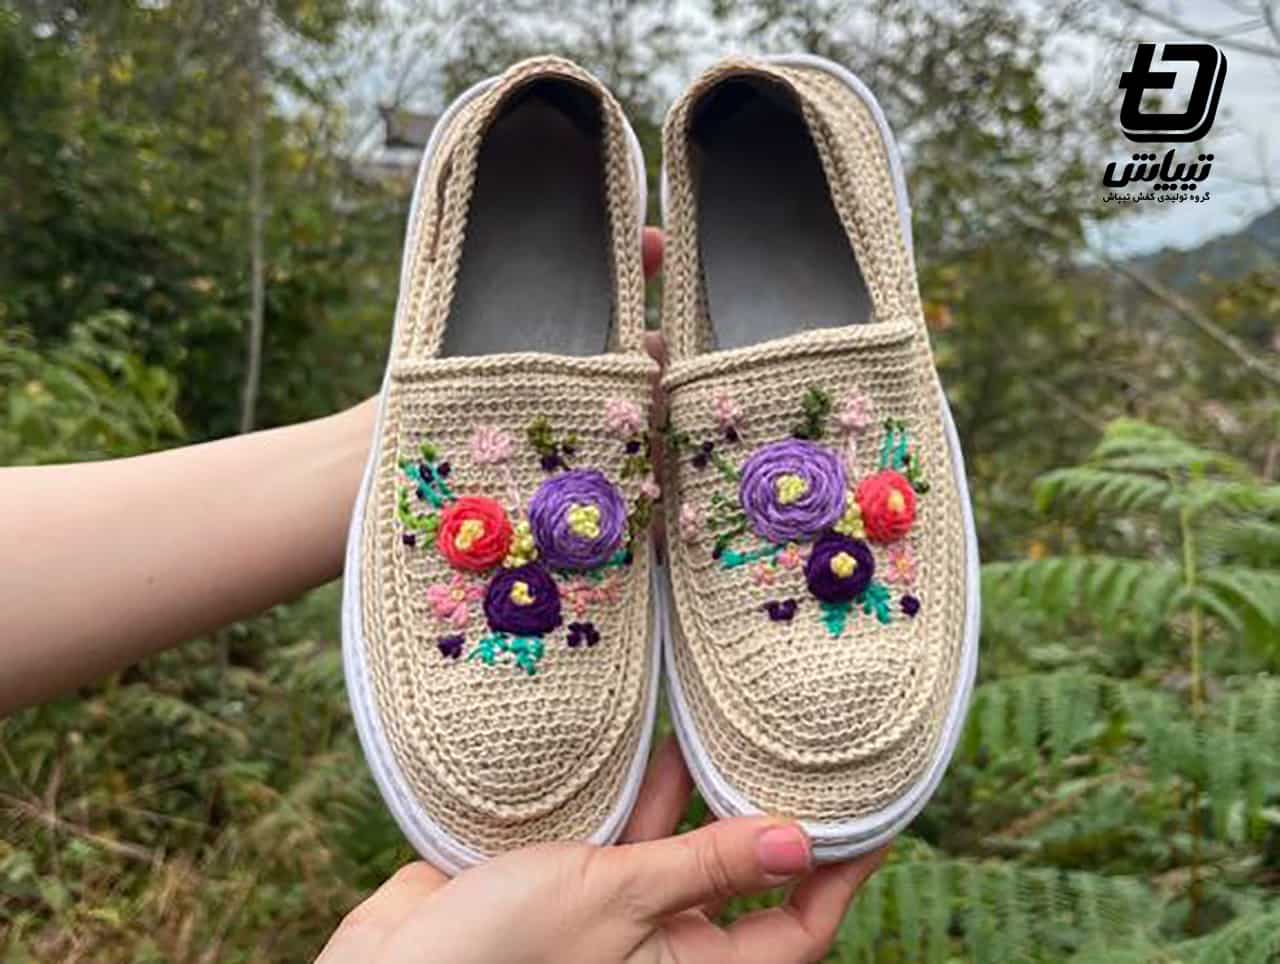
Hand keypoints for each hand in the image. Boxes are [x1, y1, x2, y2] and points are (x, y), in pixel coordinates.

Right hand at [317, 737, 888, 963]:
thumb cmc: (502, 958)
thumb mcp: (620, 902)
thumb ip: (706, 864)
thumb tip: (805, 840)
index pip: (796, 927)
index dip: (838, 874)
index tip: (874, 814)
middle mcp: (660, 947)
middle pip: (740, 880)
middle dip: (767, 817)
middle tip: (805, 750)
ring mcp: (611, 914)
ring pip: (676, 846)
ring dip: (696, 791)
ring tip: (730, 726)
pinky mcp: (563, 881)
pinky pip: (617, 830)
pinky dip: (633, 789)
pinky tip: (647, 736)